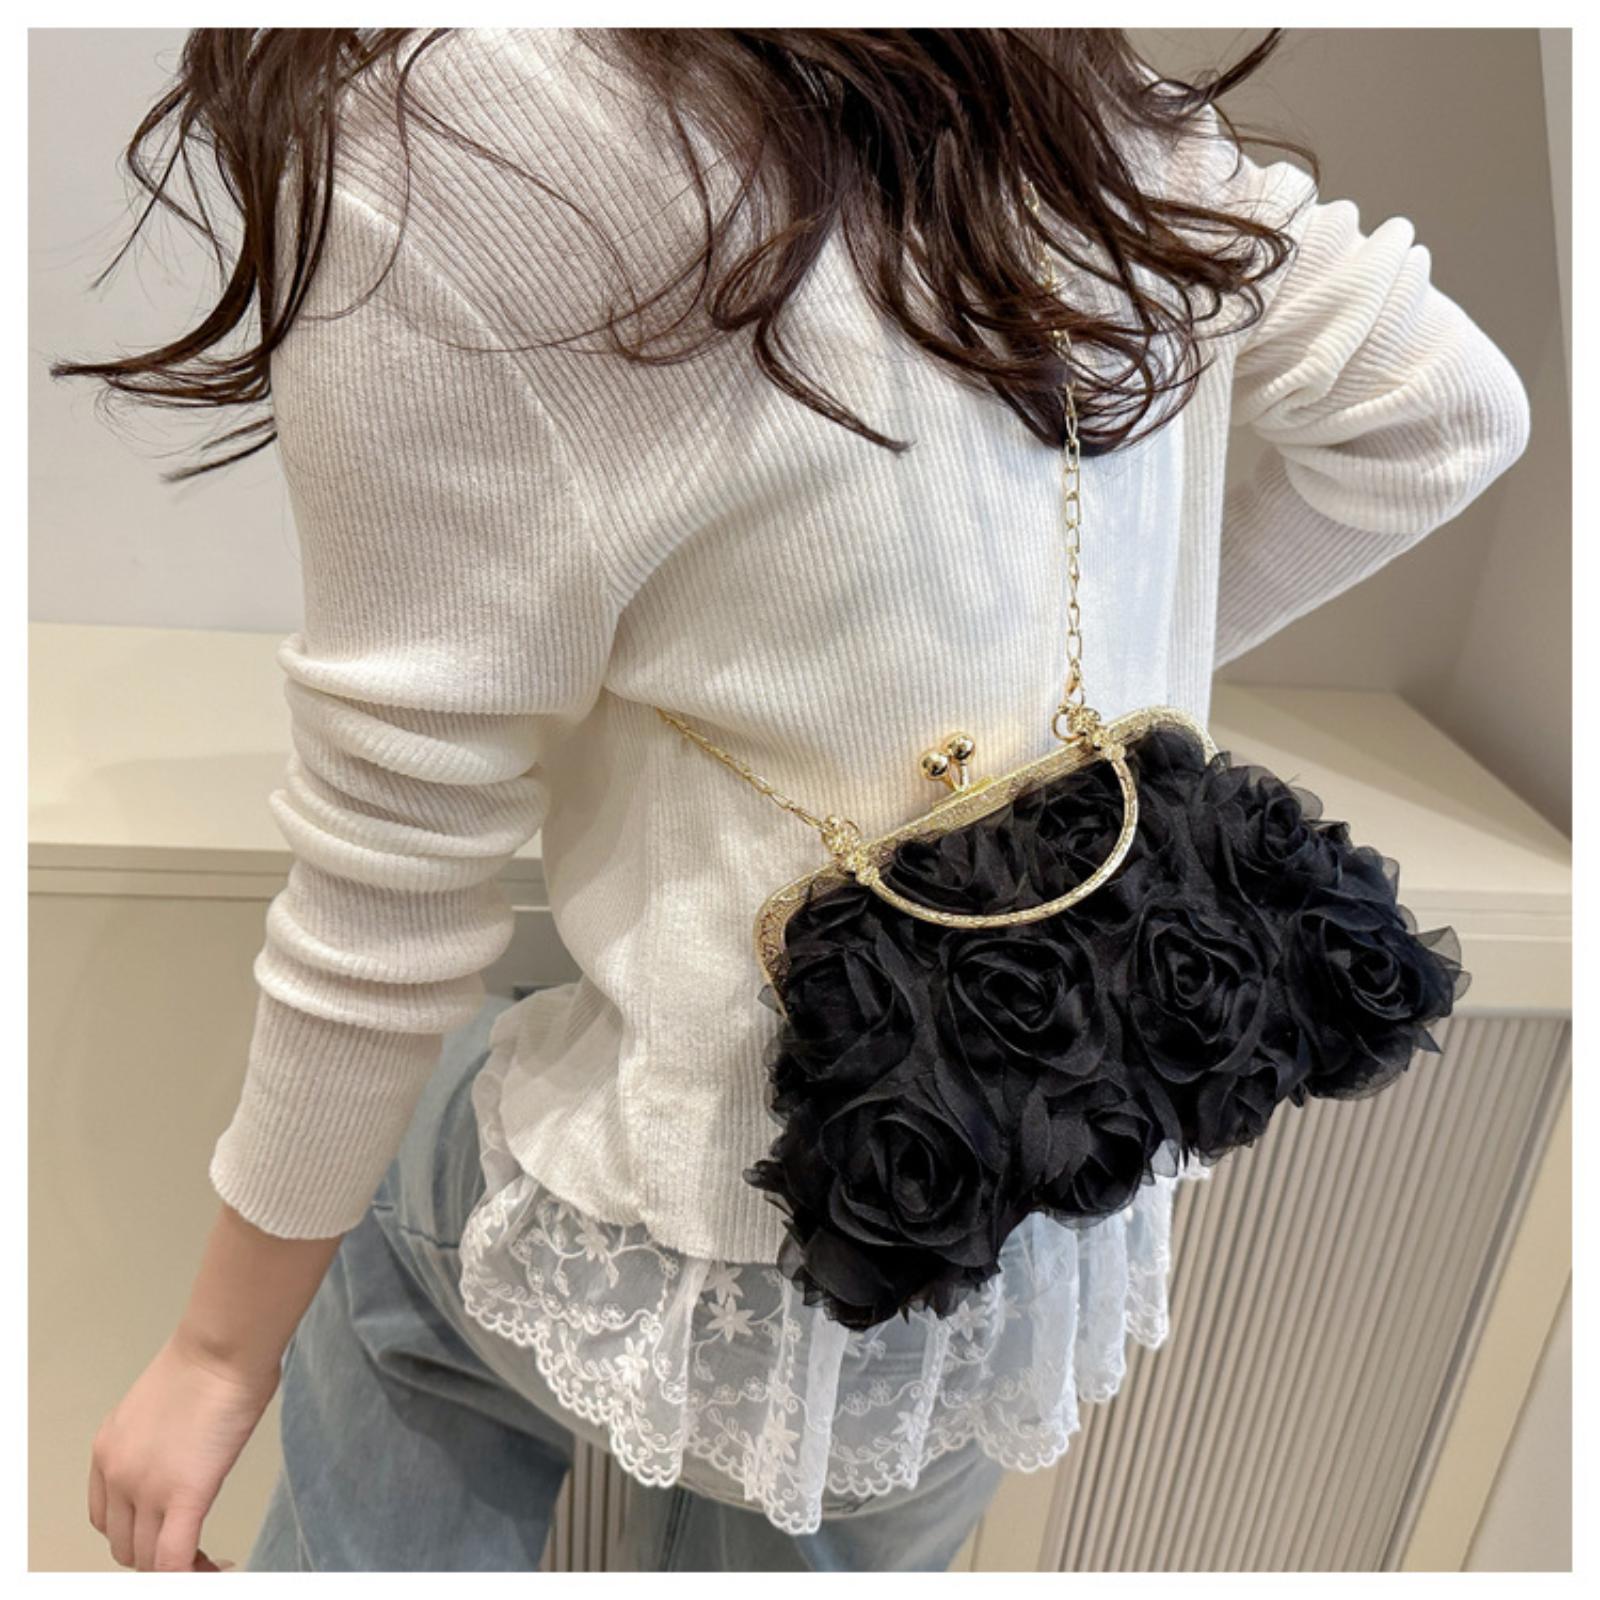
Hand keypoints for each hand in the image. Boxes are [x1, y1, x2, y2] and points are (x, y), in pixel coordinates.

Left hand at [87, 1327, 278, 1570]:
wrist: (224, 1345)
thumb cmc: (213, 1357)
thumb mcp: (166, 1404)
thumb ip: (165, 1441)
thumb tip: (192, 1459)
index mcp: (109, 1449)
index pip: (107, 1517)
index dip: (137, 1533)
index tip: (166, 1534)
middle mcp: (116, 1473)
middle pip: (124, 1544)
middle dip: (156, 1555)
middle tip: (191, 1552)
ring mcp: (145, 1487)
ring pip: (147, 1559)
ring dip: (175, 1567)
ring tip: (205, 1562)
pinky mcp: (183, 1494)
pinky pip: (174, 1560)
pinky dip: (191, 1574)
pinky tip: (213, 1570)